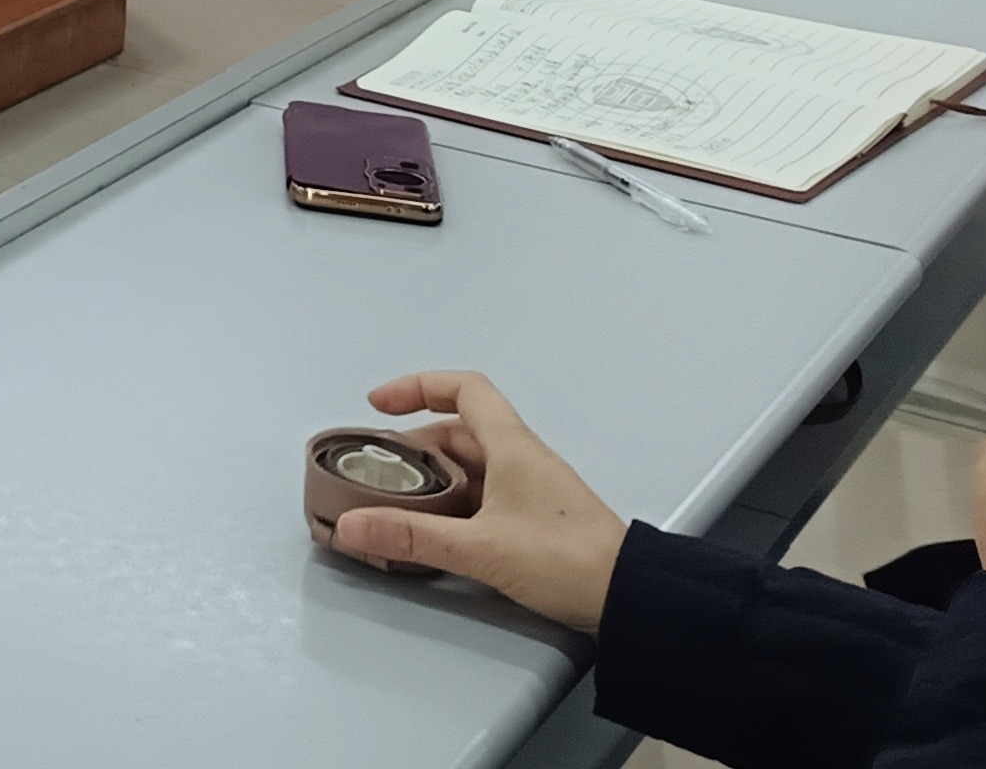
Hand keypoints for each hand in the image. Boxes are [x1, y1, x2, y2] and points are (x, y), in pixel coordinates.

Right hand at [333, 372, 627, 629]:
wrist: (631, 597)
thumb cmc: (568, 559)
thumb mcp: (480, 548)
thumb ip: (412, 536)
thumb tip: (354, 526)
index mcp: (511, 445)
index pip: (463, 389)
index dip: (417, 387)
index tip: (381, 406)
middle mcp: (523, 458)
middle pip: (459, 430)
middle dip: (415, 446)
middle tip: (383, 471)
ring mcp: (533, 488)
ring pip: (473, 464)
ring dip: (436, 477)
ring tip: (404, 503)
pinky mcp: (538, 518)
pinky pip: (487, 493)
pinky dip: (457, 502)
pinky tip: (443, 529)